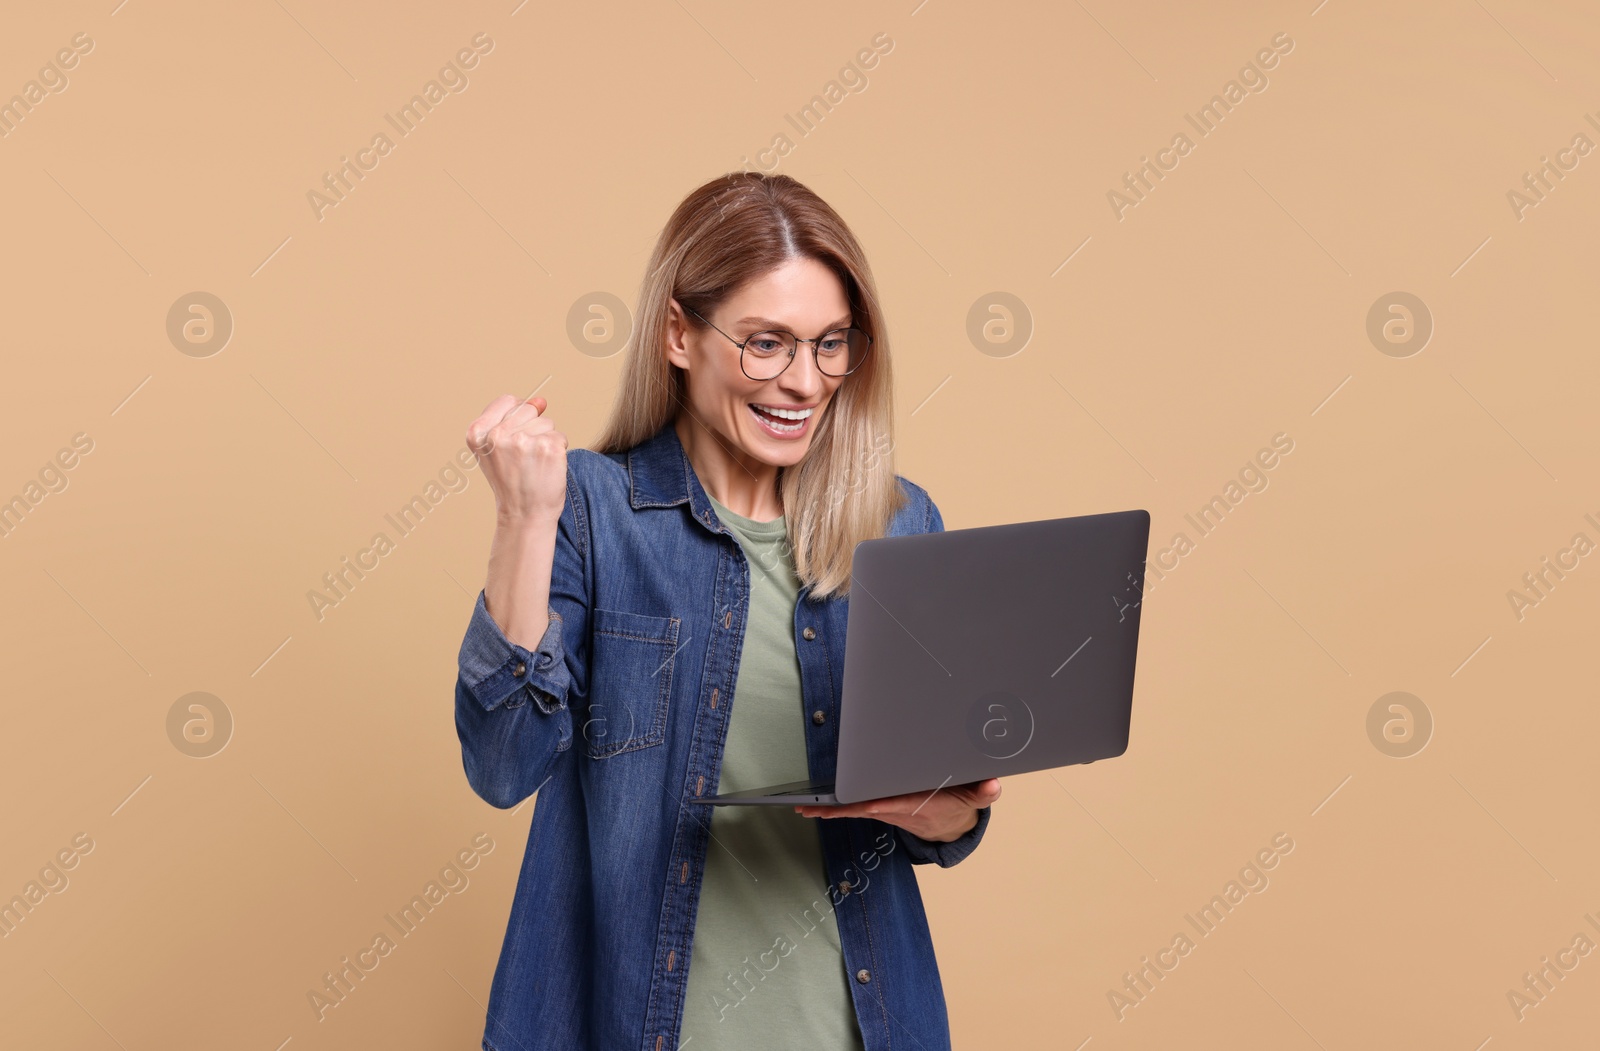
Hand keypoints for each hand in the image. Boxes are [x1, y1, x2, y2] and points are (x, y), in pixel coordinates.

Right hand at [466, 394, 567, 525]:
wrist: (524, 515)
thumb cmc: (512, 481)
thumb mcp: (499, 449)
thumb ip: (515, 419)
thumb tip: (541, 400)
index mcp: (478, 433)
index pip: (508, 401)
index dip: (518, 417)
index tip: (516, 441)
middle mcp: (497, 435)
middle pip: (528, 409)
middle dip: (532, 429)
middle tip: (524, 458)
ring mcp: (523, 441)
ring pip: (546, 422)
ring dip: (546, 441)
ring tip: (534, 464)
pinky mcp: (548, 447)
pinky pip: (560, 436)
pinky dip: (558, 451)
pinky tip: (546, 468)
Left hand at [795, 778, 1000, 842]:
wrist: (952, 826)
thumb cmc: (960, 805)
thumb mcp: (976, 797)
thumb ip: (985, 791)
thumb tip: (994, 785)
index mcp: (917, 804)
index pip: (892, 804)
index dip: (875, 804)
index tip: (859, 805)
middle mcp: (896, 809)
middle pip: (864, 807)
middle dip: (840, 807)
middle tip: (812, 807)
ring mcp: (886, 810)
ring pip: (855, 808)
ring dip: (831, 808)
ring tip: (805, 806)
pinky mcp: (880, 807)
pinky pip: (855, 806)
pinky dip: (835, 806)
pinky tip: (816, 806)